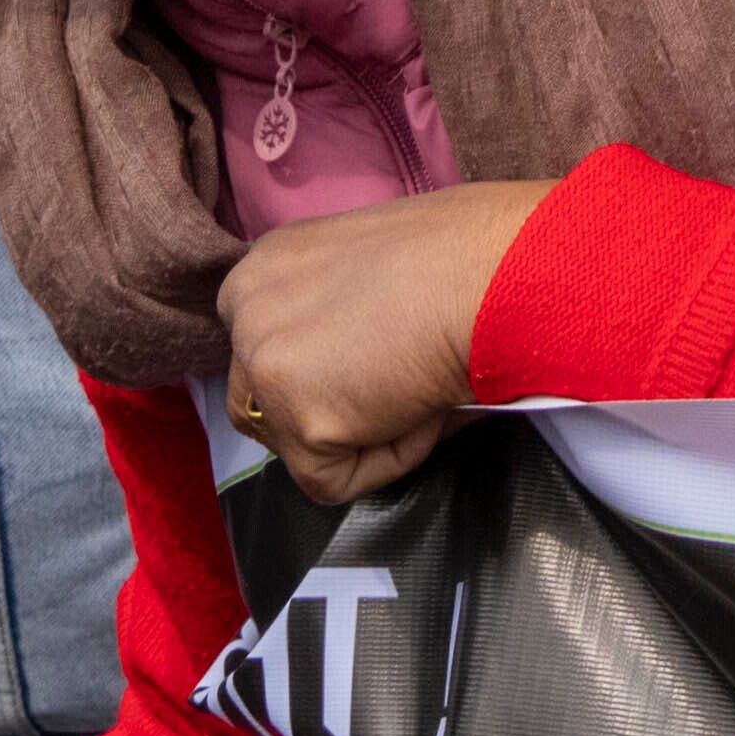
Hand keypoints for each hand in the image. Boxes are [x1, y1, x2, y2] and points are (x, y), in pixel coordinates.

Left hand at [212, 179, 555, 500]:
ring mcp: (263, 364)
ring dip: (358, 436)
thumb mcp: (377, 263)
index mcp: (267, 263)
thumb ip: (344, 307)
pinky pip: (335, 479)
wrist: (489, 272)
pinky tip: (424, 408)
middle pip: (260, 400)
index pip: (269, 342)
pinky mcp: (298, 419)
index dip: (325, 368)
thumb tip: (363, 368)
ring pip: (295, 445)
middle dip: (325, 413)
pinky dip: (390, 458)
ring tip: (416, 393)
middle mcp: (245, 307)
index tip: (379, 363)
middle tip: (397, 392)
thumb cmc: (464, 255)